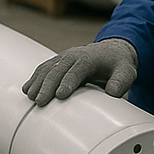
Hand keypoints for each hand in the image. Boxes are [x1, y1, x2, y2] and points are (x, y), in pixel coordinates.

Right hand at [22, 38, 137, 105]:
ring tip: (30, 97)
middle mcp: (73, 56)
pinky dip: (34, 78)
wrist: (111, 52)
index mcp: (89, 58)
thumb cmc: (118, 64)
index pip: (77, 70)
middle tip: (40, 101)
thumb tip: (113, 93)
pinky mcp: (57, 62)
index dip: (68, 82)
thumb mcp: (126, 72)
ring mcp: (63, 58)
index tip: (61, 95)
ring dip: (37, 82)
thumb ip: (121, 81)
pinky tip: (27, 89)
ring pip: (47, 68)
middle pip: (58, 70)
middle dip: (47, 85)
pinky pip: (44, 69)